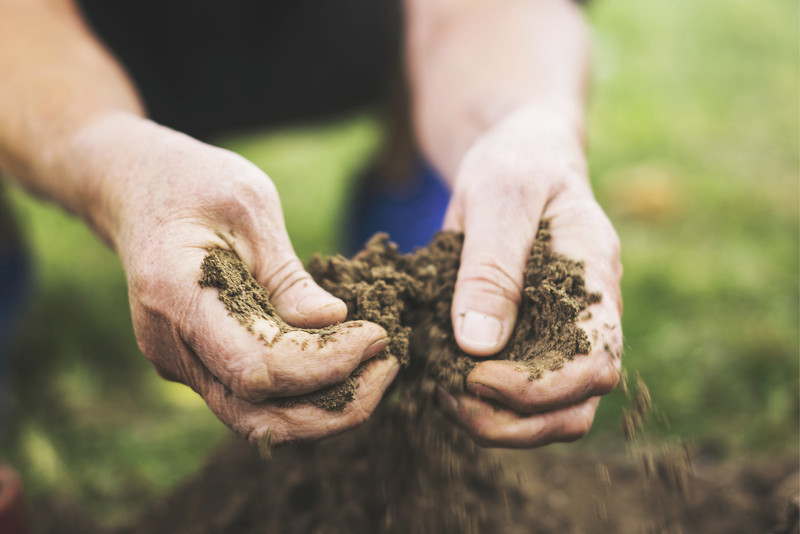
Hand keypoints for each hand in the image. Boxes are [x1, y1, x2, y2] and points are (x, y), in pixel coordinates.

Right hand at [76, 113, 398, 444]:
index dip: (325, 363)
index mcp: (174, 296)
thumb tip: (333, 321)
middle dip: (333, 407)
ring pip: (256, 419)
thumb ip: (286, 275)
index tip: (376, 334)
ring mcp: (179, 360)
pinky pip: (252, 397)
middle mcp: (169, 344)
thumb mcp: (250, 208)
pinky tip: (345, 364)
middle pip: (256, 416)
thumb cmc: (194, 183)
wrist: (137, 187)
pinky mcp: (198, 362)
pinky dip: (303, 392)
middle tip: (389, 368)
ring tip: (377, 372)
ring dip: (324, 409)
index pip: (257, 367)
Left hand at [436, 105, 621, 447]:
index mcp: (595, 277)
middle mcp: (589, 315)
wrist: (520, 156)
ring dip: (499, 422)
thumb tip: (478, 345)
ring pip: (553, 412)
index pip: (595, 360)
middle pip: (577, 405)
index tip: (476, 377)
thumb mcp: (498, 197)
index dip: (539, 388)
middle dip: (514, 422)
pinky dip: (485, 401)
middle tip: (451, 399)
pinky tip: (444, 380)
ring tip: (444, 394)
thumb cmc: (515, 164)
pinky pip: (521, 391)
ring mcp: (563, 331)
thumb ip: (491, 267)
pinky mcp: (534, 338)